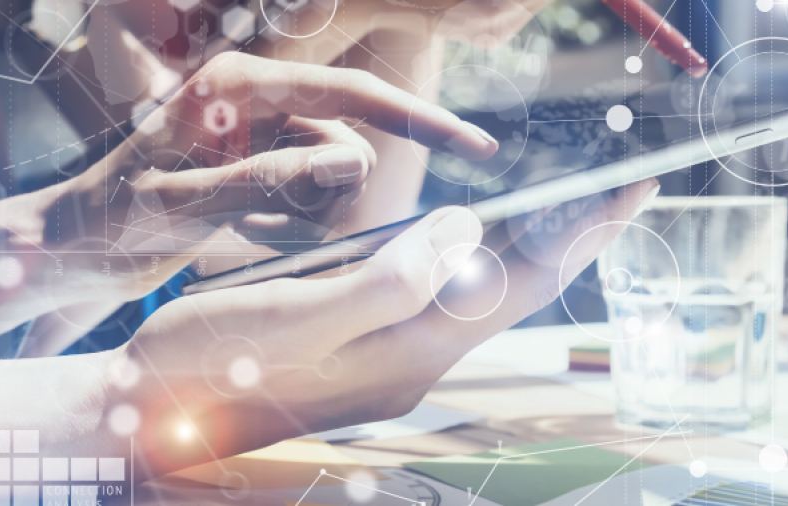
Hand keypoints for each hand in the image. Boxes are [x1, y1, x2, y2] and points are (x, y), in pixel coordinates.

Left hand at [0, 53, 496, 311]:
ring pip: (332, 177)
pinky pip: (310, 195)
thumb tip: (357, 166)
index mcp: (236, 85)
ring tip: (237, 230)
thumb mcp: (183, 203)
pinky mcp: (259, 167)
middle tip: (254, 226)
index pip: (351, 96)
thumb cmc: (109, 220)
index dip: (419, 121)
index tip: (478, 148)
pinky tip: (239, 232)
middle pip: (346, 145)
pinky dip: (292, 224)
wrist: (71, 248)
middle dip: (325, 197)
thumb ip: (271, 180)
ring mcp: (259, 135)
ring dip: (304, 216)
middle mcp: (255, 100)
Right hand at [107, 178, 657, 482]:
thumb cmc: (210, 364)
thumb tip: (467, 231)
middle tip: (615, 193)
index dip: (579, 234)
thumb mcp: (295, 315)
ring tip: (565, 212)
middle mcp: (413, 360)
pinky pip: (442, 300)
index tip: (630, 190)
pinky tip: (474, 243)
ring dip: (527, 250)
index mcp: (407, 350)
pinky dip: (475, 262)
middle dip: (569, 239)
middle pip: (513, 291)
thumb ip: (388, 279)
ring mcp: (390, 360)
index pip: (520, 284)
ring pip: (481, 295)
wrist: (157, 414)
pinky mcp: (365, 349)